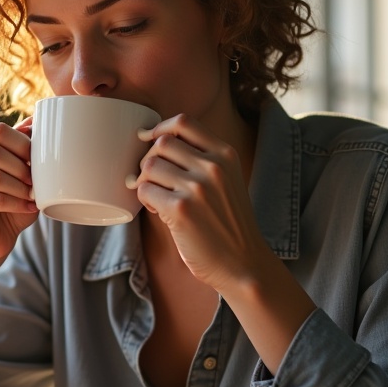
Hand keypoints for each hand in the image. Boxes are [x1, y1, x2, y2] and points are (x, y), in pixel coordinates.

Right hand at [0, 118, 38, 269]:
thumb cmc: (7, 203)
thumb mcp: (17, 171)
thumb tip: (36, 117)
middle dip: (23, 166)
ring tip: (34, 195)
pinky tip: (28, 207)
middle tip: (37, 181)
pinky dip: (17, 203)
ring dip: (21, 187)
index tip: (38, 159)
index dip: (23, 143)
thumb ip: (21, 145)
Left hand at [132, 114, 273, 293]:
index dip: (160, 128)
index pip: (183, 122)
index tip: (149, 140)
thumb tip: (155, 142)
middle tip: (152, 179)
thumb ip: (203, 160)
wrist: (243, 264)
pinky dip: (144, 198)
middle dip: (149, 159)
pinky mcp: (180, 210)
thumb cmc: (229, 224)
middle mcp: (213, 166)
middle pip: (161, 143)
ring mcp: (197, 187)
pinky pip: (144, 190)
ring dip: (144, 180)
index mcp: (225, 154)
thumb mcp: (227, 181)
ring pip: (149, 166)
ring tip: (155, 196)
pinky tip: (156, 209)